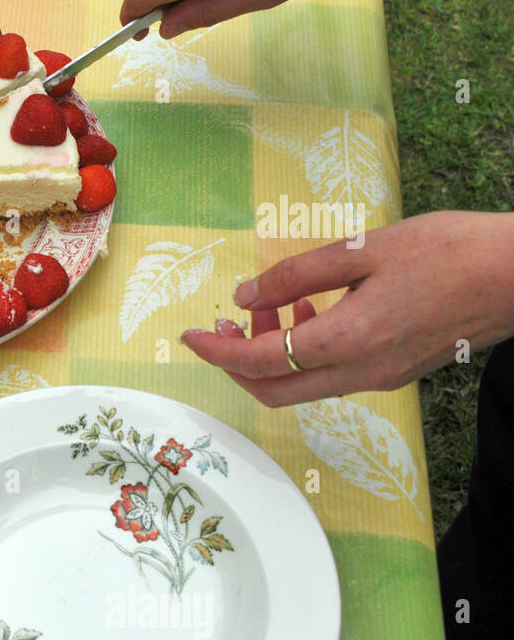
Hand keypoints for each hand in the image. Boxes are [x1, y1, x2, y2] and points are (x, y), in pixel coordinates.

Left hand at [180, 212, 513, 406]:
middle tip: (223, 324)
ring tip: (273, 303)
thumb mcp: (364, 249)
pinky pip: (331, 374)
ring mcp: (380, 379)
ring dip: (273, 352)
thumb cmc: (450, 252)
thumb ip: (298, 275)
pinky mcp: (395, 373)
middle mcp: (360, 373)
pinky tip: (313, 309)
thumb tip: (245, 295)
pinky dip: (306, 350)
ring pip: (302, 384)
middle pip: (273, 390)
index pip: (259, 361)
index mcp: (348, 341)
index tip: (190, 335)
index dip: (217, 351)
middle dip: (236, 361)